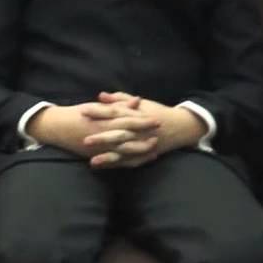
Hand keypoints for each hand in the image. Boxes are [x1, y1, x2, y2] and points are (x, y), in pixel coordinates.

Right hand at [24, 101, 159, 162]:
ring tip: (154, 150)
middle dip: (144, 137)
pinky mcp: (95, 156)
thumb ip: (118, 105)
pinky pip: (114, 161)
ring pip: (123, 151)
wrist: (55, 127)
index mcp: (103, 120)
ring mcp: (98, 148)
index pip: (127, 120)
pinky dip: (127, 161)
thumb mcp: (97, 106)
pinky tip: (139, 161)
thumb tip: (137, 101)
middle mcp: (102, 135)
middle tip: (160, 136)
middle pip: (128, 137)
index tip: (156, 120)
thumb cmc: (76, 114)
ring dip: (139, 151)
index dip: (142, 121)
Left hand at [84, 92, 207, 167]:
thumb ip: (120, 99)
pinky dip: (116, 165)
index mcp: (136, 114)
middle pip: (118, 133)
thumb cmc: (157, 112)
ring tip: (92, 161)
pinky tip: (102, 167)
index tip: (82, 111)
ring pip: (124, 151)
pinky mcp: (144, 154)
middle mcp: (139, 130)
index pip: (115, 112)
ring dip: (108, 156)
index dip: (99, 111)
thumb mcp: (141, 103)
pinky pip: (129, 161)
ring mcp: (142, 144)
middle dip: (102, 137)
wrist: (180, 127)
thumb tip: (101, 95)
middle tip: (85, 140)